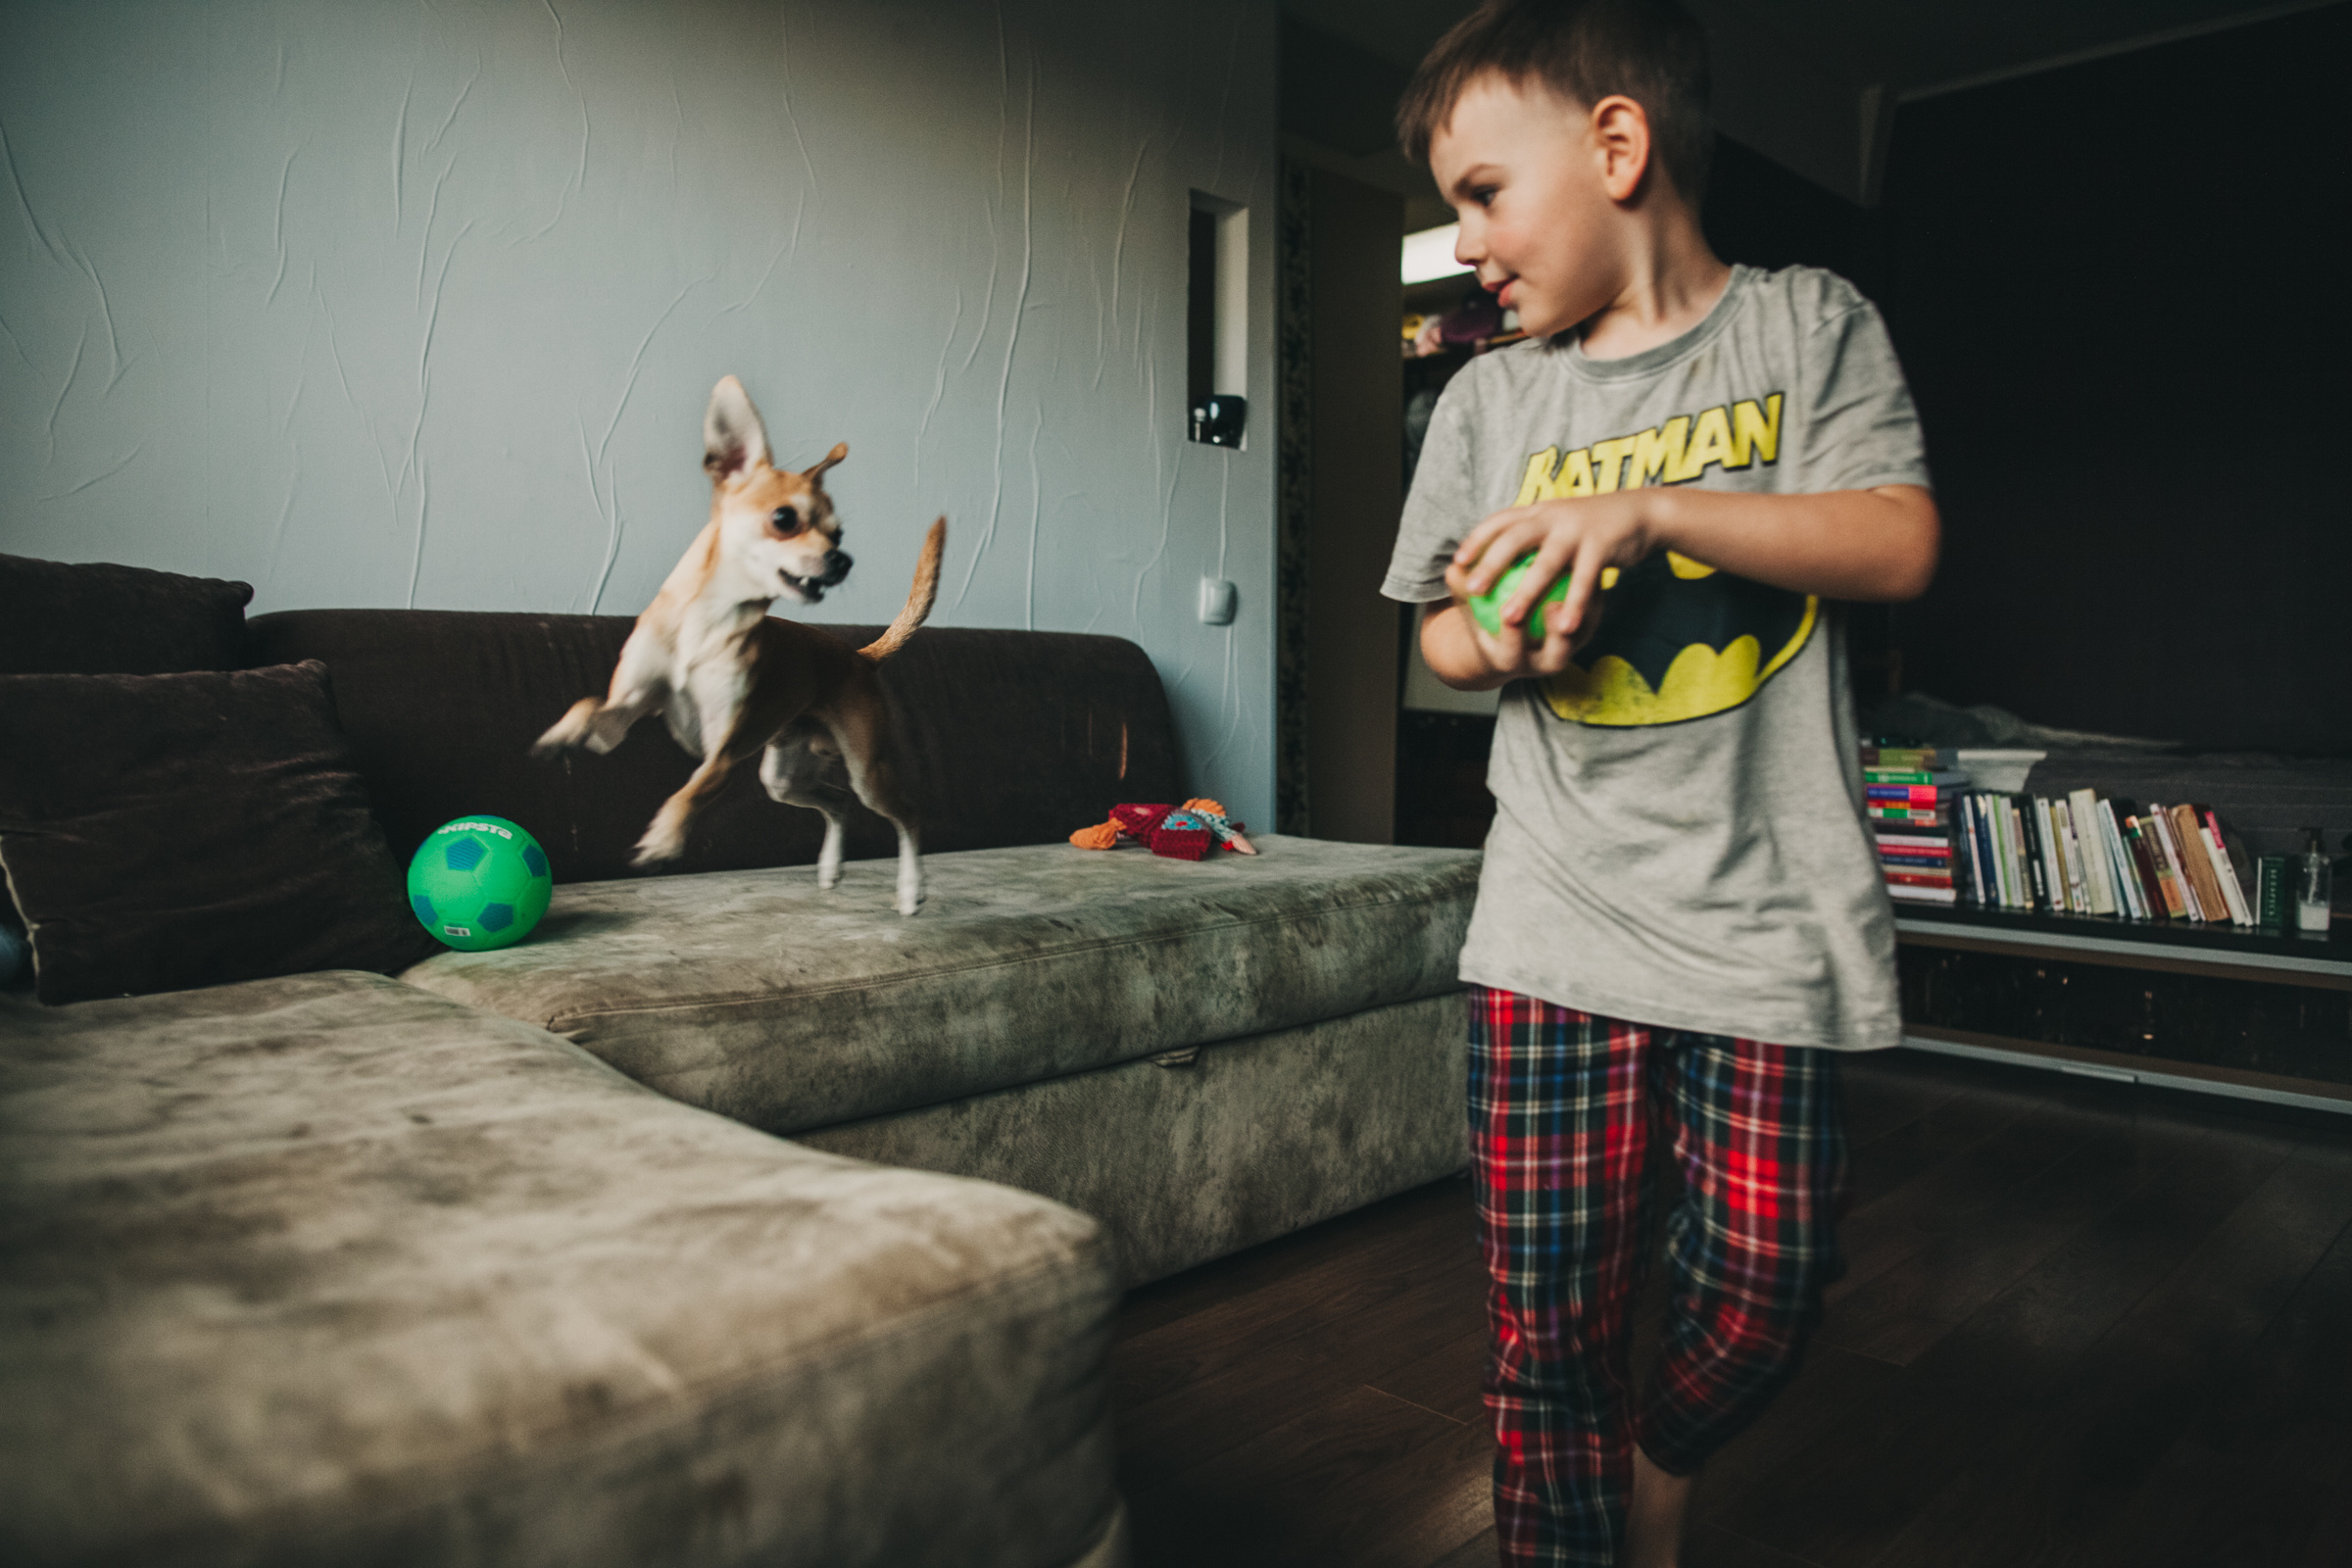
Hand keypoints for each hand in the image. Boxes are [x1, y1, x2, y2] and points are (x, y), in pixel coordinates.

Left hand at [1442, 492, 1653, 675]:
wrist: (1642, 513)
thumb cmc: (1594, 529)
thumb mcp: (1562, 523)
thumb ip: (1535, 536)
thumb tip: (1503, 557)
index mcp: (1540, 510)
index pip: (1500, 520)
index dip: (1477, 539)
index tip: (1457, 560)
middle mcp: (1554, 515)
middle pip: (1515, 538)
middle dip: (1490, 562)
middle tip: (1471, 589)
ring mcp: (1578, 528)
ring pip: (1547, 562)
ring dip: (1527, 590)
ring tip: (1509, 617)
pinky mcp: (1602, 544)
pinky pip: (1586, 579)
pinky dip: (1575, 603)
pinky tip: (1566, 627)